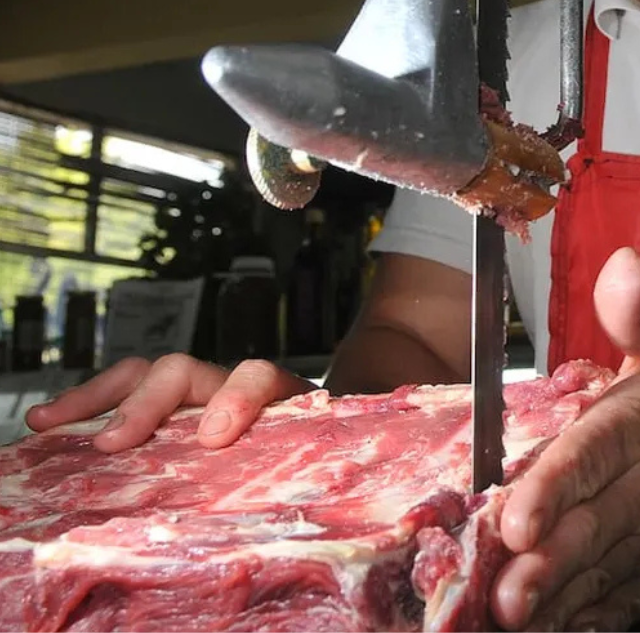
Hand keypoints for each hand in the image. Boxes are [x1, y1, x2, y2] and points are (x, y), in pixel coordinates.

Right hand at [25, 355, 314, 451]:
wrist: (332, 438)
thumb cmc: (316, 456)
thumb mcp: (319, 464)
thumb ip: (308, 479)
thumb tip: (290, 525)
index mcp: (277, 398)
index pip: (257, 377)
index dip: (237, 399)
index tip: (213, 436)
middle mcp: (230, 389)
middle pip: (184, 371)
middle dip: (146, 402)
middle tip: (113, 441)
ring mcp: (196, 397)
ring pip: (144, 378)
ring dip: (95, 399)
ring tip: (49, 422)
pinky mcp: (170, 414)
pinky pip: (124, 400)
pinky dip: (86, 411)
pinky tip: (50, 429)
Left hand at [490, 248, 639, 630]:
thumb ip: (636, 312)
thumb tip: (624, 263)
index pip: (593, 458)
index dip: (554, 489)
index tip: (518, 518)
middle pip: (594, 530)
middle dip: (549, 565)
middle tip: (507, 595)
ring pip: (604, 576)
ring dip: (561, 603)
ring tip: (517, 624)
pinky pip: (627, 603)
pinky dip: (594, 623)